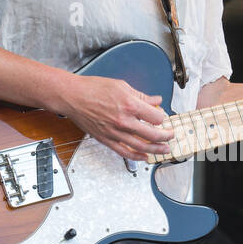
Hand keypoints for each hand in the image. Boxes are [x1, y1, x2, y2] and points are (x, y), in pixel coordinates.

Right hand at [59, 75, 174, 158]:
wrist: (72, 97)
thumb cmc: (93, 88)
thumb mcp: (121, 86)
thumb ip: (141, 96)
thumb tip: (156, 101)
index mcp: (129, 105)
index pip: (156, 118)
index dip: (162, 118)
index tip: (162, 117)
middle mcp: (123, 121)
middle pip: (152, 134)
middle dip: (165, 136)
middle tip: (170, 135)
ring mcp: (114, 132)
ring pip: (141, 146)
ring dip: (156, 150)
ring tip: (164, 149)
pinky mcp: (106, 140)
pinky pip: (124, 152)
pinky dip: (137, 157)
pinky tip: (145, 157)